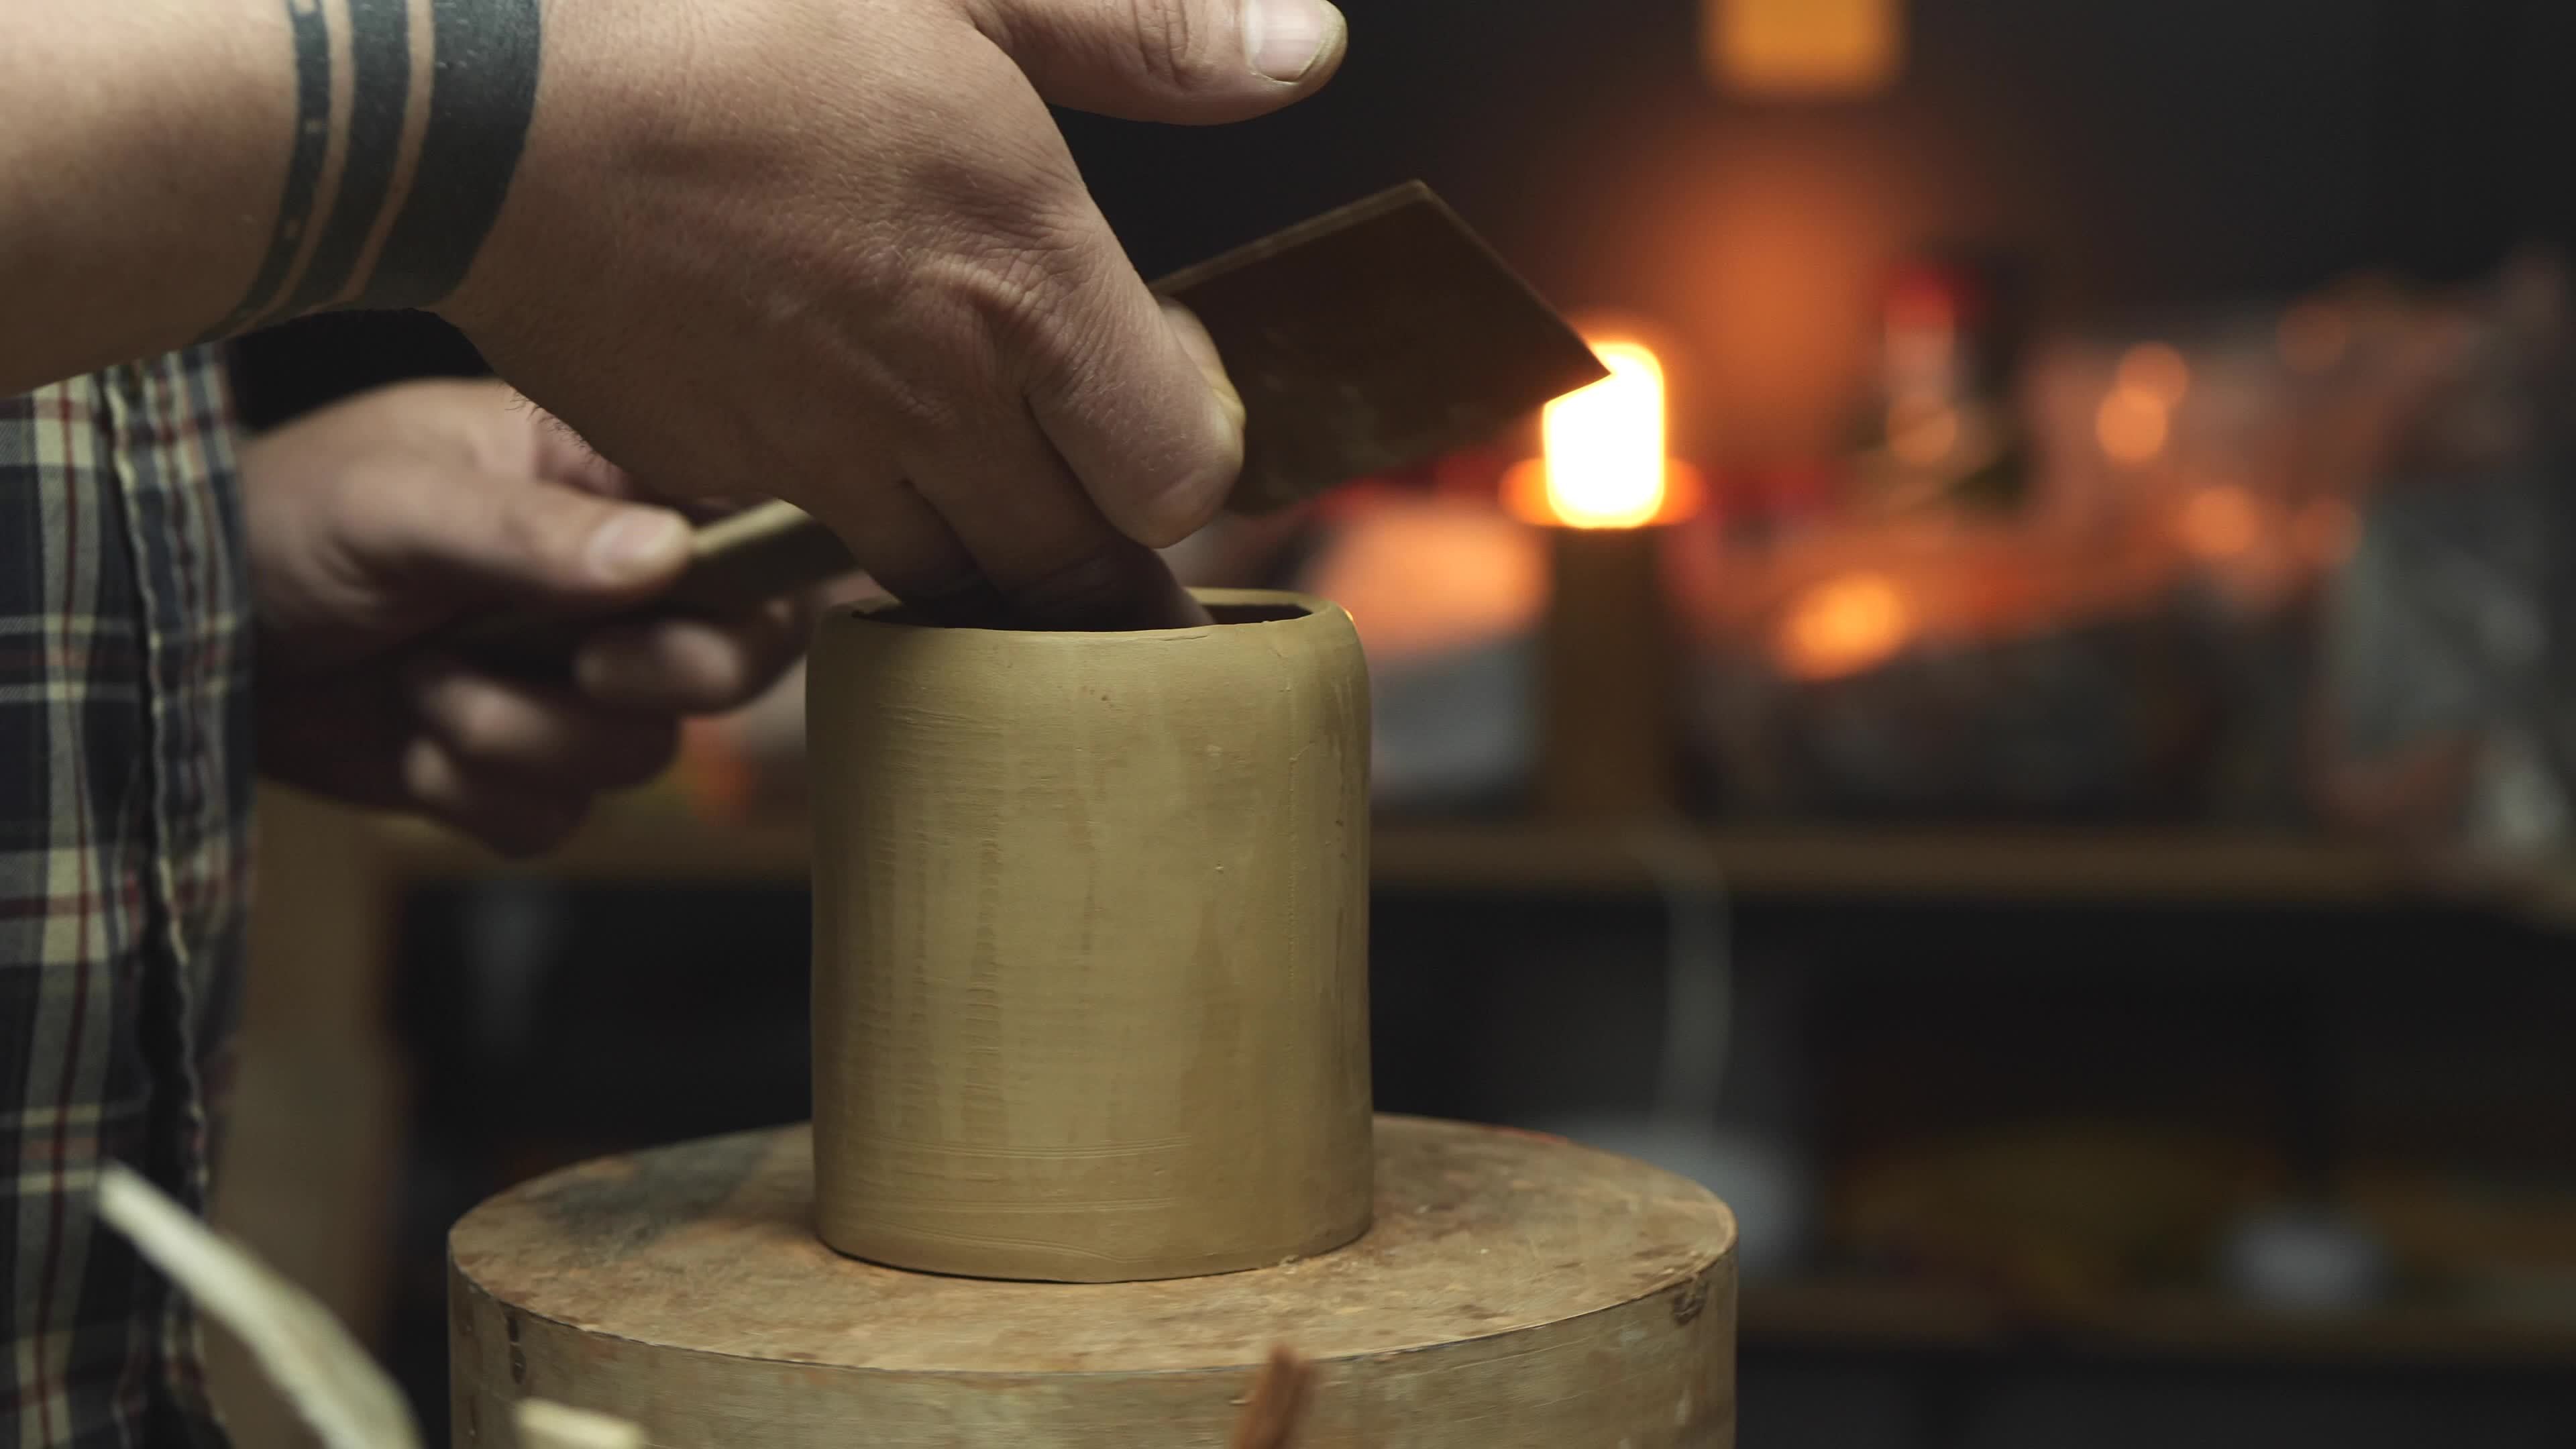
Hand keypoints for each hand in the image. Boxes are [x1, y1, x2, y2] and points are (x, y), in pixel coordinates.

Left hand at [245, 379, 806, 853]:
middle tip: (579, 663)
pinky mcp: (520, 769)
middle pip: (733, 660)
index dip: (744, 588)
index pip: (750, 532)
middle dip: (657, 682)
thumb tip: (667, 555)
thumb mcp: (395, 504)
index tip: (658, 603)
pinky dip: (478, 793)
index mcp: (609, 480)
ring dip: (525, 736)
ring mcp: (572, 680)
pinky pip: (559, 818)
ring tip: (424, 682)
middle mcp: (615, 581)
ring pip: (641, 753)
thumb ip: (529, 532)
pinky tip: (409, 736)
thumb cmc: (284, 517)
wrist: (175, 630)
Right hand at [439, 0, 1344, 629]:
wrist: (479, 103)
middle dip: (1107, 551)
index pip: (1180, 477)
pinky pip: (824, 545)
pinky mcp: (720, 478)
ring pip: (953, 583)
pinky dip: (858, 525)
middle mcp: (944, 404)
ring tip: (994, 498)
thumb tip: (1305, 52)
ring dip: (991, 561)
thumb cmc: (724, 13)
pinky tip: (842, 439)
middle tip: (1103, 502)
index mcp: (1029, 287)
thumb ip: (1144, 33)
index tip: (1162, 390)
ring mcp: (826, 459)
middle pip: (1077, 566)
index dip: (1189, 454)